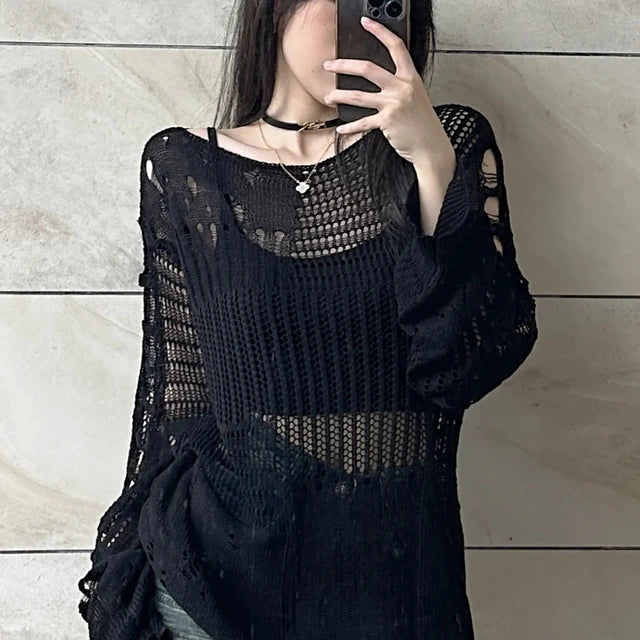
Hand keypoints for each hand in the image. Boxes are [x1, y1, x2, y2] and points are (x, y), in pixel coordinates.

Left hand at [322, 16, 453, 167]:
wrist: (431, 146)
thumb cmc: (422, 124)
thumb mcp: (416, 97)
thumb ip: (400, 86)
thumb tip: (379, 81)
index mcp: (411, 77)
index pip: (395, 47)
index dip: (380, 31)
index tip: (365, 23)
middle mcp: (402, 87)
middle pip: (367, 68)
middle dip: (343, 65)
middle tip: (329, 65)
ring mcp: (394, 104)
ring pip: (358, 95)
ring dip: (339, 95)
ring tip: (328, 96)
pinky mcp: (387, 122)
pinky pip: (362, 122)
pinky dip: (349, 127)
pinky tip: (341, 128)